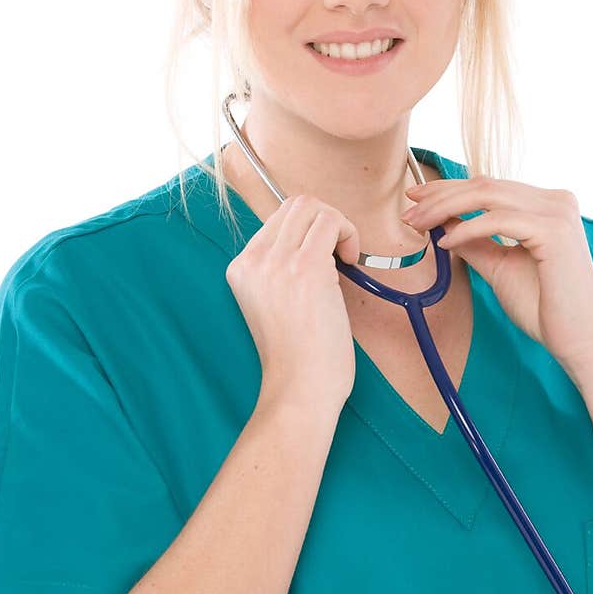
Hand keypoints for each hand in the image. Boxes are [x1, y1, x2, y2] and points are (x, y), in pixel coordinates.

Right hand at [225, 193, 359, 410]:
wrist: (299, 389)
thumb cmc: (298, 356)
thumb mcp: (275, 303)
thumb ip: (283, 270)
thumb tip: (318, 238)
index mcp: (241, 268)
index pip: (277, 219)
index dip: (308, 229)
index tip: (325, 257)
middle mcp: (253, 260)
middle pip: (294, 204)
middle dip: (325, 220)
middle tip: (339, 253)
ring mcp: (275, 262)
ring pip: (311, 206)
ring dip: (338, 225)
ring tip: (344, 258)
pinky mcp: (304, 268)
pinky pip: (330, 221)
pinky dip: (349, 233)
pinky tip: (351, 261)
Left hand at [403, 176, 592, 373]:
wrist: (579, 341)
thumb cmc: (545, 309)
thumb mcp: (500, 268)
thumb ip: (475, 243)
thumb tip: (442, 225)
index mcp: (547, 205)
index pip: (490, 186)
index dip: (449, 189)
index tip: (417, 200)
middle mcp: (556, 200)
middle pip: (486, 185)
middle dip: (441, 195)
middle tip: (408, 209)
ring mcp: (558, 212)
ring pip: (488, 195)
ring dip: (446, 208)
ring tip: (418, 225)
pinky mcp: (554, 230)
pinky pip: (498, 220)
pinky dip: (467, 229)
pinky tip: (446, 243)